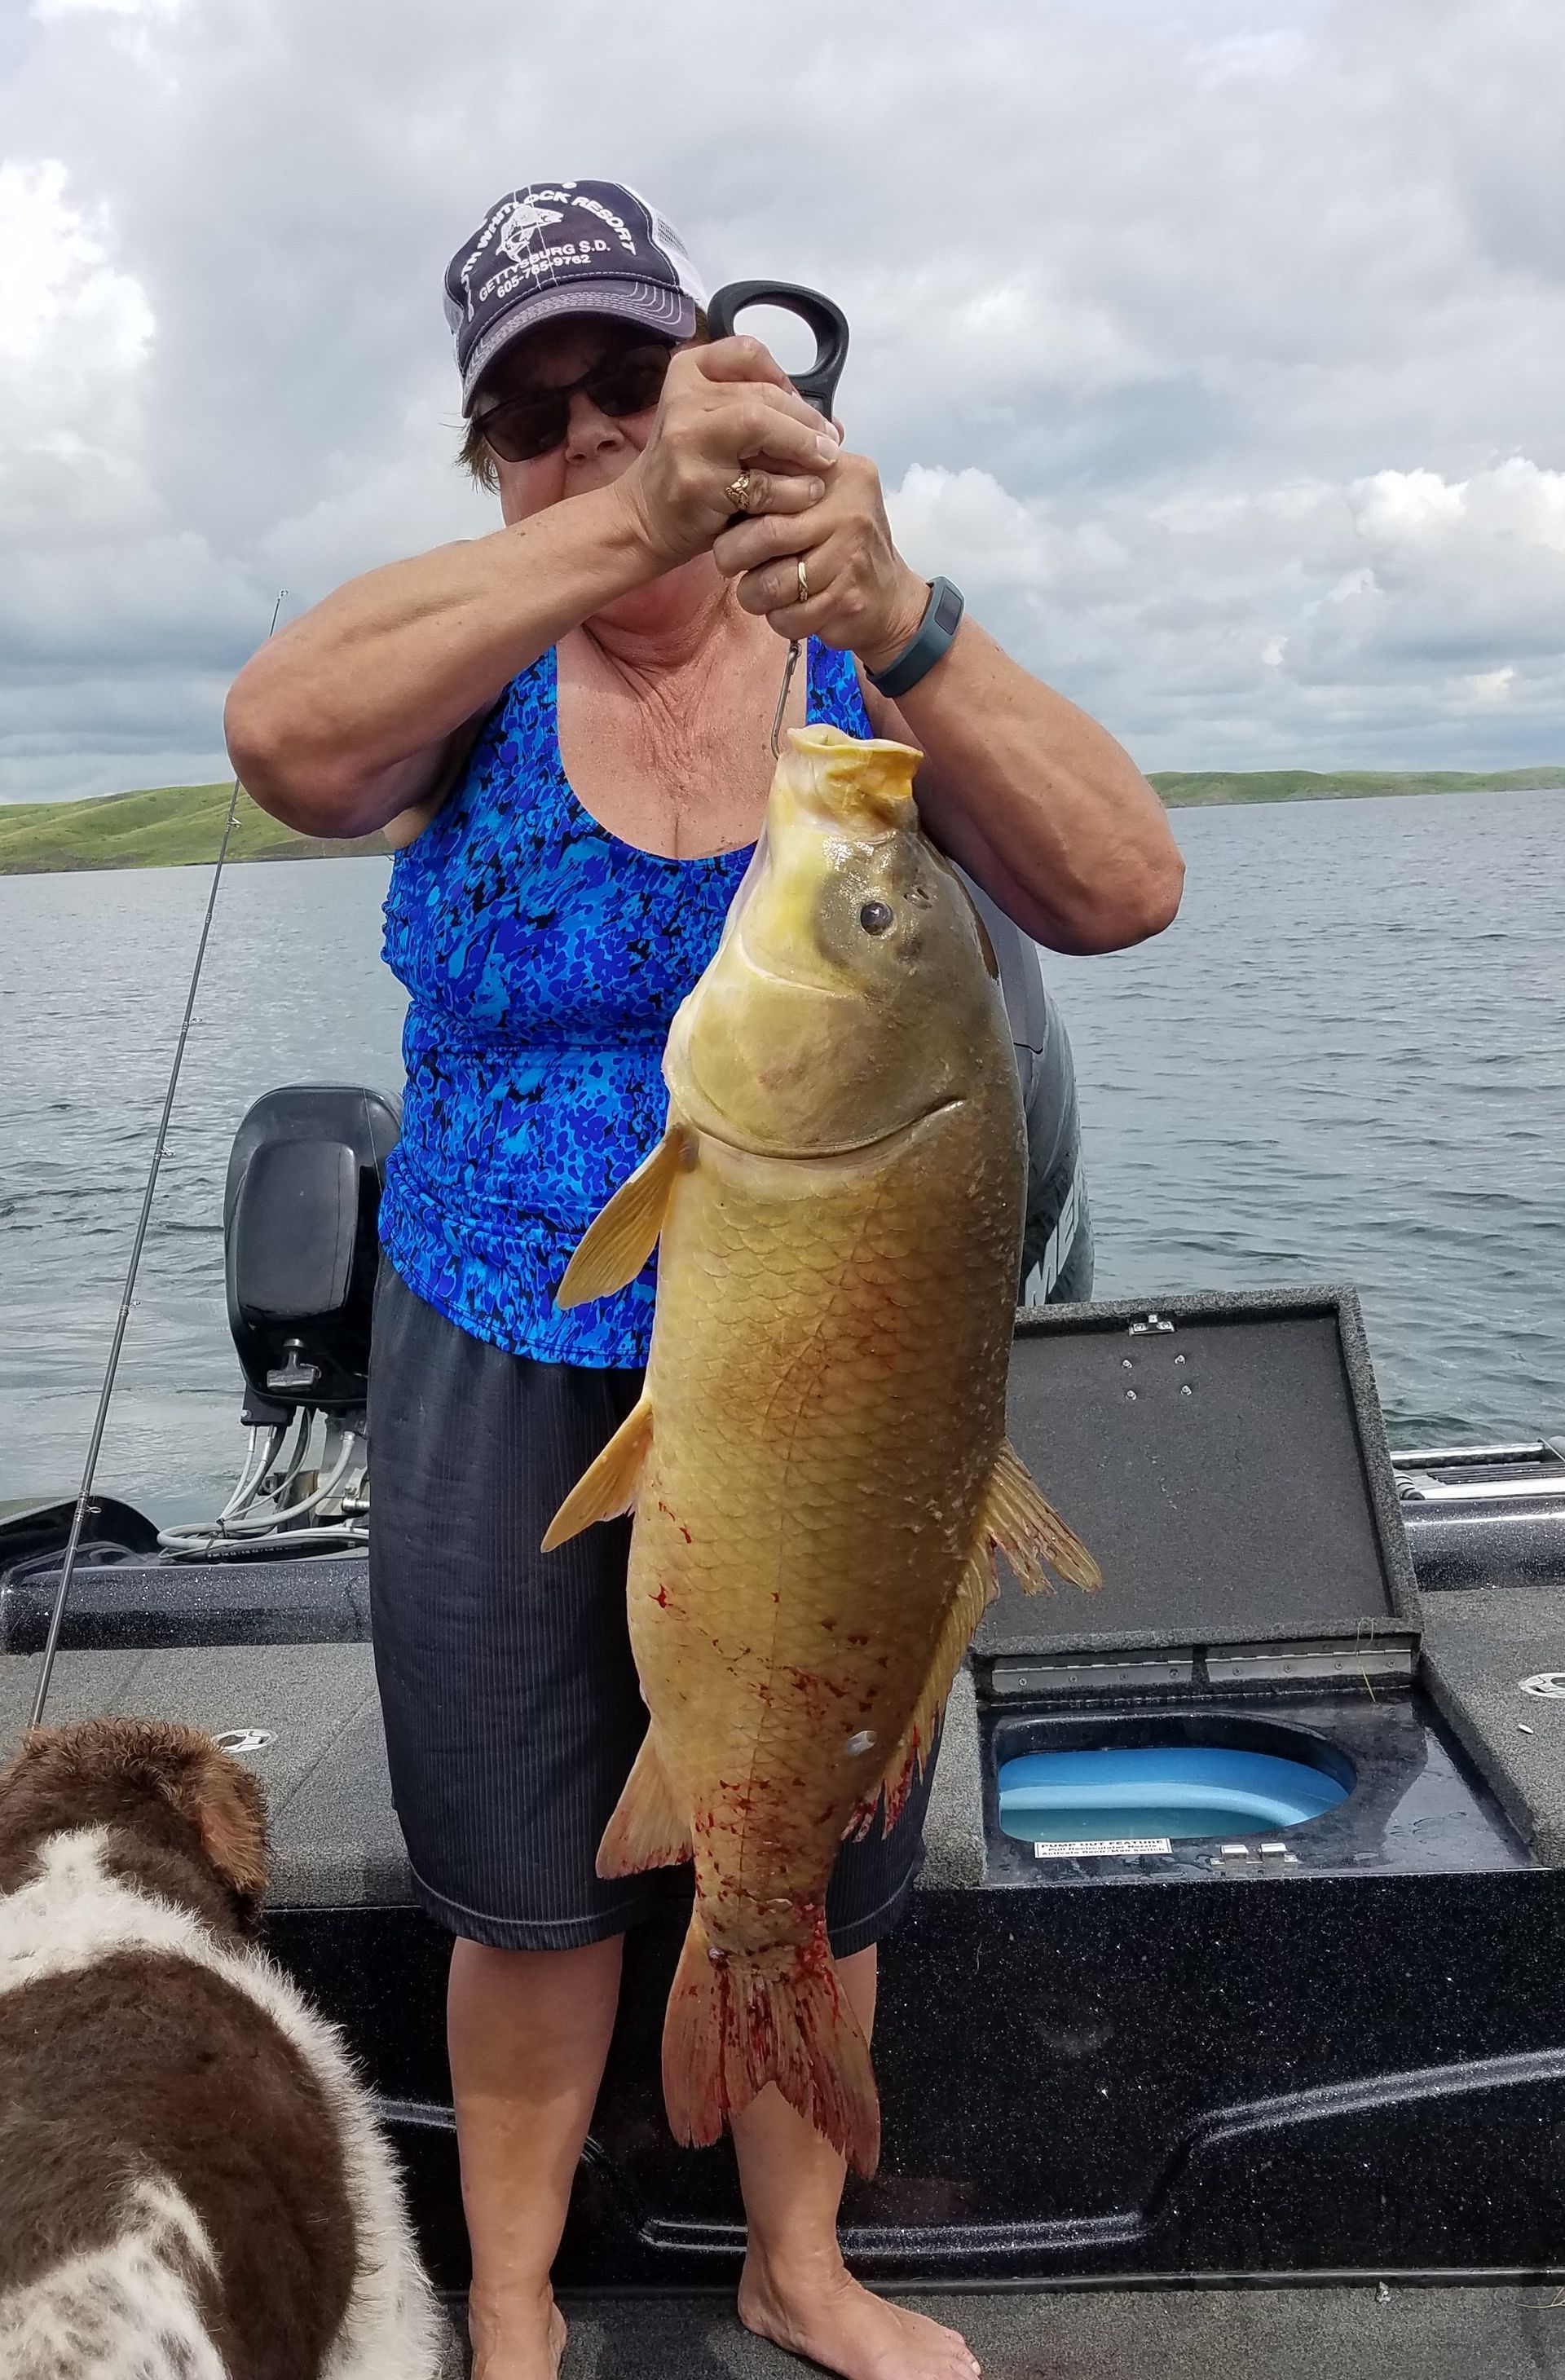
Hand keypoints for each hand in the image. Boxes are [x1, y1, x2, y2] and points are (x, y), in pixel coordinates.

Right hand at [615, 337, 842, 572]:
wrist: (645, 517)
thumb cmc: (692, 468)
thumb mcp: (716, 423)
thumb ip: (762, 411)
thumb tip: (832, 425)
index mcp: (688, 371)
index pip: (748, 353)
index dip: (784, 378)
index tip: (801, 408)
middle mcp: (683, 397)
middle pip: (763, 394)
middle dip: (806, 420)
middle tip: (830, 445)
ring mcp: (688, 438)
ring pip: (761, 425)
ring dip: (802, 448)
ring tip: (823, 466)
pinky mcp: (699, 483)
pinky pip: (761, 481)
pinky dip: (793, 490)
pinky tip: (807, 494)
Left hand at [709, 448, 928, 671]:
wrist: (890, 599)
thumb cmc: (839, 544)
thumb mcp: (821, 498)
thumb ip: (783, 481)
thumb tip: (725, 477)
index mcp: (838, 473)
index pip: (772, 479)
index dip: (740, 504)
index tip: (731, 520)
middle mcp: (850, 509)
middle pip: (767, 533)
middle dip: (734, 553)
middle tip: (727, 562)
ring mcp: (851, 556)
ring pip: (773, 583)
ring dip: (753, 594)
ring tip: (758, 591)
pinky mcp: (846, 599)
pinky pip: (789, 616)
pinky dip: (778, 619)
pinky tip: (787, 611)